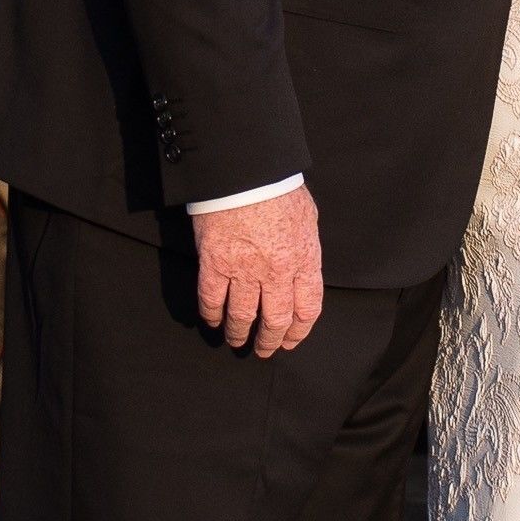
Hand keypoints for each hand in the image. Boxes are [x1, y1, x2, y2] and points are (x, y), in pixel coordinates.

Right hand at [190, 186, 324, 357]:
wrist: (245, 169)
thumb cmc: (278, 186)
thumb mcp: (307, 217)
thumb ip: (305, 248)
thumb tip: (302, 268)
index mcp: (303, 259)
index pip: (307, 309)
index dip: (298, 332)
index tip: (290, 341)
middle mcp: (277, 272)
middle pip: (275, 321)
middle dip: (269, 341)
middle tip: (263, 350)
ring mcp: (244, 270)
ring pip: (242, 317)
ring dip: (239, 334)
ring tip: (236, 342)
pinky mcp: (215, 264)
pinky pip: (212, 300)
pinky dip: (212, 315)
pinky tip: (213, 322)